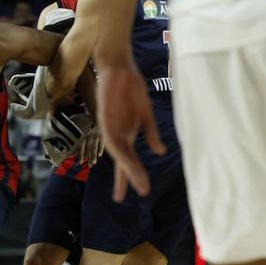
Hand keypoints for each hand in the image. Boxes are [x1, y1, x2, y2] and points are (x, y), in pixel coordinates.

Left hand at [77, 128, 103, 166]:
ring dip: (94, 155)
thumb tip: (77, 156)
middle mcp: (89, 137)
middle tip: (90, 165)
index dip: (81, 155)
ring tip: (94, 162)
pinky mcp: (103, 135)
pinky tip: (100, 155)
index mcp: (84, 138)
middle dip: (89, 158)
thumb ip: (83, 147)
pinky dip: (100, 149)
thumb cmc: (93, 133)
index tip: (80, 163)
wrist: (100, 121)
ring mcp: (96, 136)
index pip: (81, 147)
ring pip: (94, 147)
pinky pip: (101, 143)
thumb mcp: (87, 137)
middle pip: (88, 149)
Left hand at [95, 61, 164, 200]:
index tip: (142, 192)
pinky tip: (124, 160)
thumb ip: (150, 133)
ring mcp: (110, 127)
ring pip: (118, 153)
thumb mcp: (145, 114)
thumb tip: (160, 152)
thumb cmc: (131, 89)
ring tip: (136, 183)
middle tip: (131, 196)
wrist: (119, 67)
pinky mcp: (104, 118)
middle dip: (127, 179)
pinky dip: (119, 150)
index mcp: (126, 134)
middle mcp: (117, 134)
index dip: (133, 177)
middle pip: (122, 162)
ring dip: (127, 168)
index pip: (129, 161)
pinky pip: (112, 138)